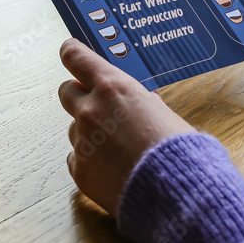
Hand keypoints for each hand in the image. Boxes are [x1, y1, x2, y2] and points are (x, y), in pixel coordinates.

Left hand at [58, 38, 193, 215]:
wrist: (176, 191)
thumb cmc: (178, 149)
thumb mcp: (164, 113)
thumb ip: (144, 104)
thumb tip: (144, 103)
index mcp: (112, 86)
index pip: (76, 57)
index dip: (71, 53)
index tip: (68, 51)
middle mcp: (90, 109)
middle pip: (66, 91)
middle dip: (78, 96)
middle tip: (96, 106)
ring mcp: (81, 140)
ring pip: (74, 128)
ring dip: (89, 133)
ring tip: (117, 150)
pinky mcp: (79, 170)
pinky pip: (76, 158)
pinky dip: (90, 161)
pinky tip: (112, 170)